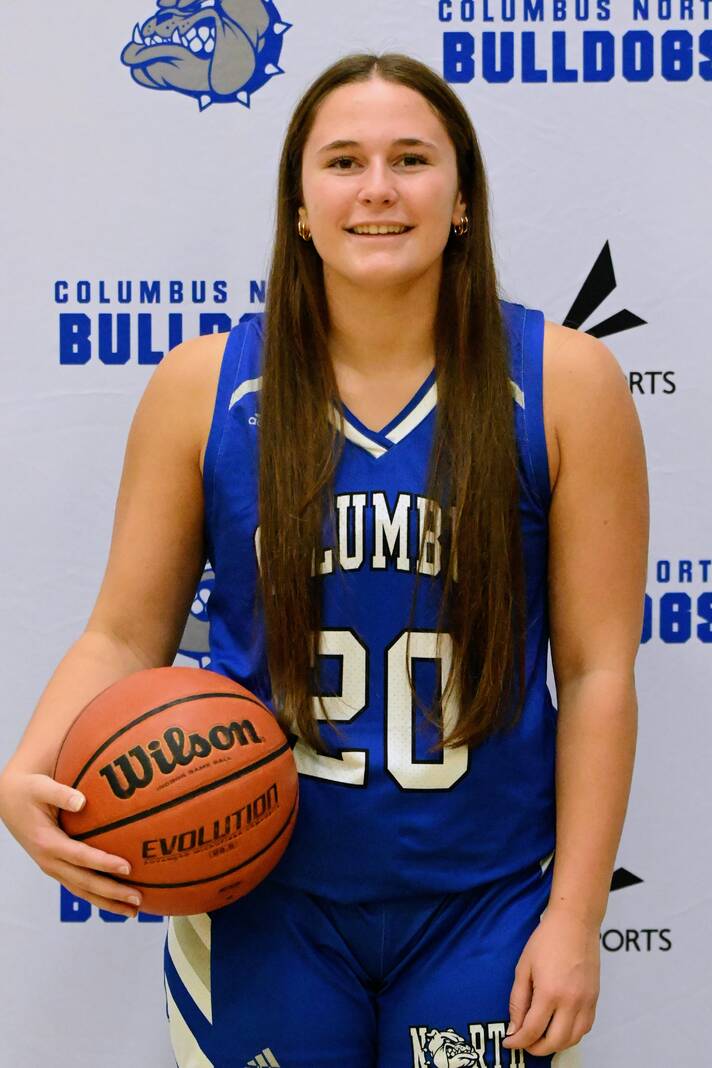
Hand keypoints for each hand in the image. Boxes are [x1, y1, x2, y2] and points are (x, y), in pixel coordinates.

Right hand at [0, 769, 141, 916]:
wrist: (8, 800)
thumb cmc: (29, 790)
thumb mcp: (40, 787)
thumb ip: (60, 793)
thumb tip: (82, 801)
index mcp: (47, 843)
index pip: (80, 857)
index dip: (103, 863)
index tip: (128, 867)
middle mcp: (49, 861)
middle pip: (84, 883)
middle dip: (112, 893)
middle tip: (138, 900)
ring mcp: (52, 867)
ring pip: (82, 891)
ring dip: (107, 902)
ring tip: (133, 911)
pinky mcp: (57, 867)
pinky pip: (79, 885)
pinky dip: (98, 894)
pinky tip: (118, 898)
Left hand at [502, 905, 599, 1055]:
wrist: (575, 922)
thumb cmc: (546, 940)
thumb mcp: (523, 967)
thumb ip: (518, 1000)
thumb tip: (514, 1028)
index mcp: (549, 992)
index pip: (532, 1030)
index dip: (518, 1041)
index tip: (508, 1042)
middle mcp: (571, 1002)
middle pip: (554, 1042)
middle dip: (536, 1048)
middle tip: (524, 1043)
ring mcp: (586, 1002)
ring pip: (572, 1039)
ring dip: (555, 1045)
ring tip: (540, 1038)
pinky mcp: (595, 999)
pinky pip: (585, 1028)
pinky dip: (572, 1035)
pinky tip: (560, 1028)